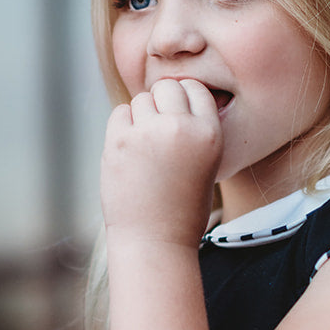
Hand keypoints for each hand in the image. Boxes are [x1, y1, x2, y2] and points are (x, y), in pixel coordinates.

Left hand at [101, 77, 222, 247]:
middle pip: (168, 87)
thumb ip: (194, 129)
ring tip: (146, 148)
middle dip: (163, 103)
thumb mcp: (206, 164)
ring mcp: (147, 134)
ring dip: (142, 116)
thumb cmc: (182, 207)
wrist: (155, 242)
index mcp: (210, 134)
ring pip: (142, 99)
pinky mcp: (119, 142)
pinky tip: (130, 151)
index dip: (185, 100)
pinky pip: (120, 113)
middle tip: (159, 131)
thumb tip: (173, 96)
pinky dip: (123, 126)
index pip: (195, 88)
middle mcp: (181, 128)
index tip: (179, 119)